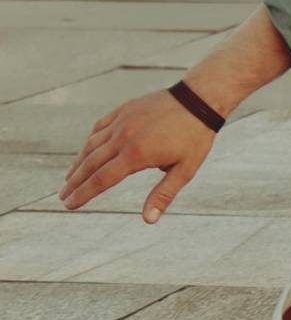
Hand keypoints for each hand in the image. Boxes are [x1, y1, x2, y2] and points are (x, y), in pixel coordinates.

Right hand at [60, 88, 216, 222]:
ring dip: (78, 163)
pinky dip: (90, 142)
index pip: (101, 180)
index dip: (83, 194)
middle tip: (62, 196)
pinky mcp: (123, 110)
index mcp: (136, 154)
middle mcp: (122, 137)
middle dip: (74, 183)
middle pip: (90, 164)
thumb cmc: (195, 137)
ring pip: (91, 146)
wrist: (199, 99)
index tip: (69, 205)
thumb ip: (164, 194)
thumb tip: (148, 220)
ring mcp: (121, 121)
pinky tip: (86, 151)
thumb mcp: (185, 170)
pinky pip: (99, 128)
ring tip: (69, 178)